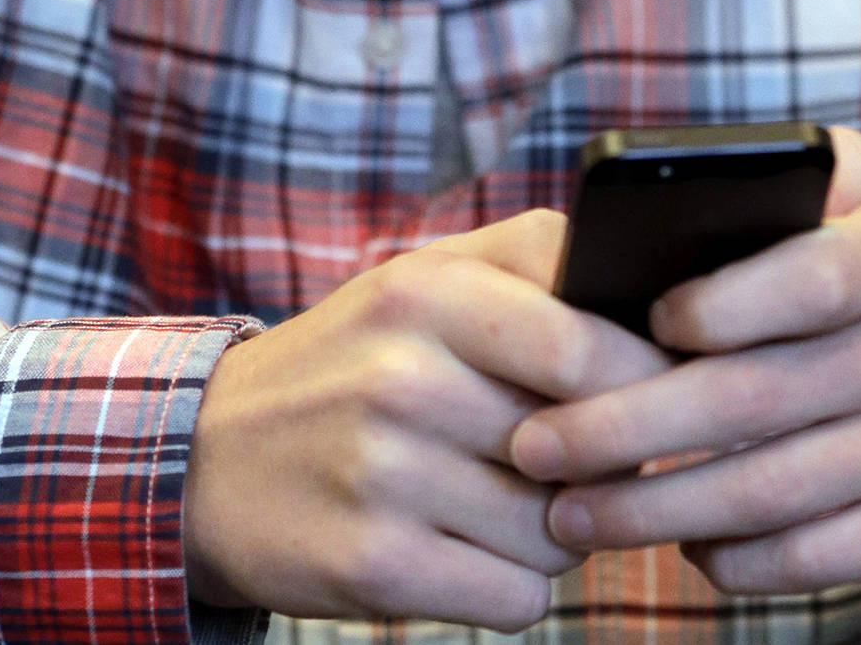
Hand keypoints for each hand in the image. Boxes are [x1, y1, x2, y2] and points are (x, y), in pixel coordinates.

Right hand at [182, 209, 670, 630]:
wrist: (208, 457)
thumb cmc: (349, 363)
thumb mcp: (425, 279)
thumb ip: (535, 262)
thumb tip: (652, 307)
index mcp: (426, 293)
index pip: (591, 345)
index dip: (645, 382)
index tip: (650, 397)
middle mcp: (402, 380)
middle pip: (589, 448)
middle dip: (601, 462)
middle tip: (567, 455)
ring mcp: (382, 475)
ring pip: (561, 534)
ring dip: (551, 530)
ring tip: (493, 501)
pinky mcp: (371, 564)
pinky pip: (517, 598)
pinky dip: (508, 583)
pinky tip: (461, 548)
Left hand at [511, 128, 860, 593]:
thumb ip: (800, 179)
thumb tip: (671, 193)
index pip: (805, 278)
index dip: (710, 308)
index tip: (622, 332)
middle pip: (753, 400)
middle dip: (622, 433)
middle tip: (533, 449)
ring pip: (772, 491)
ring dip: (653, 511)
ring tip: (571, 514)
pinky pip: (819, 553)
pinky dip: (736, 559)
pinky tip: (682, 546)